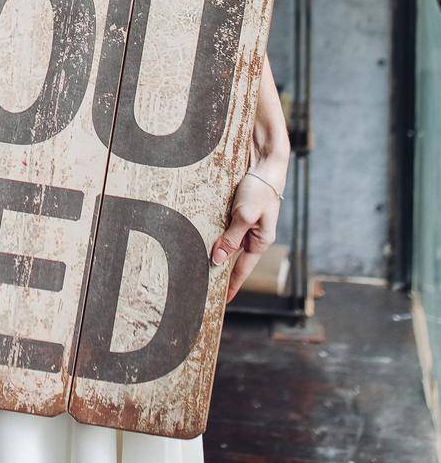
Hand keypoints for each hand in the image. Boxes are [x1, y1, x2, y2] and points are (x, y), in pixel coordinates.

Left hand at [211, 156, 286, 302]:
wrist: (266, 161)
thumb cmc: (261, 188)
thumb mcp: (245, 215)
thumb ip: (231, 238)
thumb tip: (217, 260)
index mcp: (259, 241)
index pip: (242, 270)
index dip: (232, 285)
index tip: (223, 301)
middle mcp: (252, 234)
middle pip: (232, 257)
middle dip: (219, 270)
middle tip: (202, 285)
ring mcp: (244, 222)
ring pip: (225, 241)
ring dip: (213, 249)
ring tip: (196, 263)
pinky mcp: (237, 209)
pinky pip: (223, 225)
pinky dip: (213, 231)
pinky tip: (199, 235)